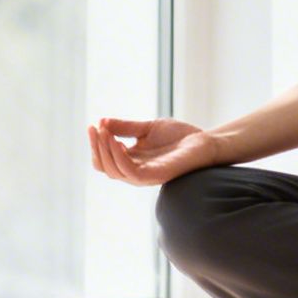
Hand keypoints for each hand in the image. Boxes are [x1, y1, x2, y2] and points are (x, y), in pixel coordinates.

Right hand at [87, 117, 221, 185]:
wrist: (204, 141)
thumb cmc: (178, 136)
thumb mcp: (147, 128)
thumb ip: (125, 127)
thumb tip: (101, 121)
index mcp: (131, 162)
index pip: (104, 160)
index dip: (96, 145)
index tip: (93, 126)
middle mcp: (135, 172)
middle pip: (105, 166)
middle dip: (96, 147)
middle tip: (94, 128)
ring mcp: (145, 176)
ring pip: (114, 171)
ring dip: (105, 151)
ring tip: (103, 132)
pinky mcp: (156, 175)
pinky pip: (131, 172)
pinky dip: (120, 158)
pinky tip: (117, 142)